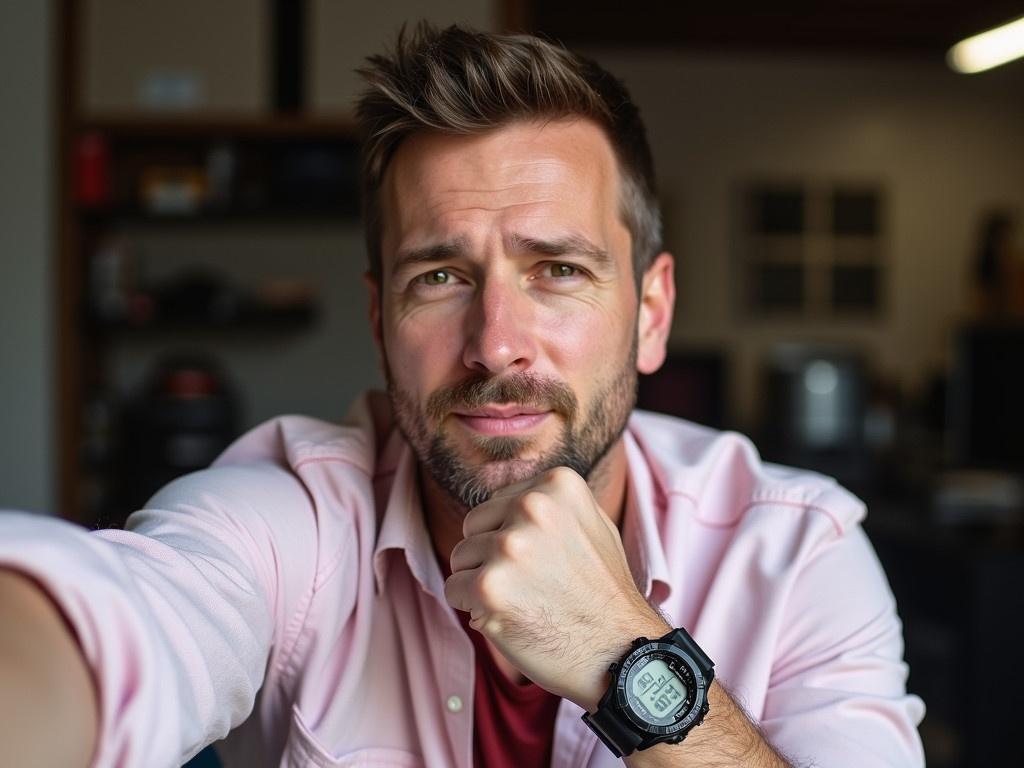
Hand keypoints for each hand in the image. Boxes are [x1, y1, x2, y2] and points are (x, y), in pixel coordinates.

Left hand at [443, 466, 668, 710]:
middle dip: (490, 556)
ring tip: (523, 602)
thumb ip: (551, 506)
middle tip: (529, 585)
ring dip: (482, 583)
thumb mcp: (592, 525)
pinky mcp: (489, 586)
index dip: (512, 538)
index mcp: (556, 485)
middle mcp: (532, 506)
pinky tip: (508, 618)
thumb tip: (508, 500)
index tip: (543, 562)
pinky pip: (453, 589)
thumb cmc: (605, 593)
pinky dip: (472, 608)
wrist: (620, 652)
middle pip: (474, 526)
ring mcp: (510, 546)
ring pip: (461, 558)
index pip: (499, 504)